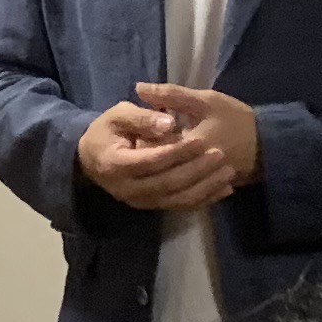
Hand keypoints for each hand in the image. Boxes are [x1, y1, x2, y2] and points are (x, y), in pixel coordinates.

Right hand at [76, 99, 235, 209]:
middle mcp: (128, 189)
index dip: (178, 151)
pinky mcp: (152, 207)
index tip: (201, 140)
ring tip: (228, 171)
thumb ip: (142, 117)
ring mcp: (141, 202)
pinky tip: (224, 189)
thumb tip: (169, 123)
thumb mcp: (117, 115)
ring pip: (177, 199)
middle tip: (221, 154)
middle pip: (168, 183)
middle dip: (197, 169)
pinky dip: (205, 199)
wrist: (93, 160)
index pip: (152, 160)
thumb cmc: (106, 132)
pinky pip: (181, 206)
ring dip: (206, 187)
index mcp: (116, 164)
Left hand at [133, 83, 260, 187]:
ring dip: (156, 172)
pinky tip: (167, 172)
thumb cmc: (236, 119)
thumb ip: (171, 95)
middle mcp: (191, 171)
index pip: (151, 147)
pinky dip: (170, 184)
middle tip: (140, 141)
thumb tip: (139, 88)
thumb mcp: (206, 100)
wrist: (267, 145)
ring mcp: (197, 186)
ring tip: (152, 156)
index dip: (140, 137)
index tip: (136, 128)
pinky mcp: (202, 193)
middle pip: (155, 169)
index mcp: (189, 147)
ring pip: (165, 185)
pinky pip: (180, 194)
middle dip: (145, 156)